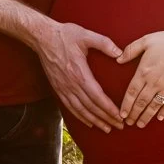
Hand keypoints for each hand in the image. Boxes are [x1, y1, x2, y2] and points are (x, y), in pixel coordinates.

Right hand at [32, 18, 124, 132]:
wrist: (42, 37)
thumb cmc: (65, 35)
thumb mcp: (86, 35)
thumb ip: (104, 43)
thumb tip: (120, 52)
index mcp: (79, 73)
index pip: (96, 96)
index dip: (108, 108)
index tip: (119, 116)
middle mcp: (71, 84)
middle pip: (90, 107)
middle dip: (105, 118)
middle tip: (119, 126)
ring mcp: (63, 88)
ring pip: (80, 110)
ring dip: (94, 121)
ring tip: (106, 128)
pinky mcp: (58, 88)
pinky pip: (70, 107)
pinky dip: (80, 116)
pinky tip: (89, 122)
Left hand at [116, 27, 163, 126]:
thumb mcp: (146, 40)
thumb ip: (130, 50)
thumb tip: (118, 59)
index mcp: (144, 72)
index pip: (131, 93)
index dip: (126, 105)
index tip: (121, 114)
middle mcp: (154, 83)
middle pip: (141, 102)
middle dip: (134, 114)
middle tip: (128, 123)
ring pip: (154, 106)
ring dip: (146, 116)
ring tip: (140, 124)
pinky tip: (159, 118)